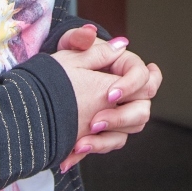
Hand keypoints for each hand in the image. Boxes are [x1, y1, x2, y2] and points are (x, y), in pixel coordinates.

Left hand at [51, 26, 161, 171]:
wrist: (48, 85)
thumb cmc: (64, 58)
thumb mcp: (69, 47)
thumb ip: (81, 39)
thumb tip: (99, 36)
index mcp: (124, 67)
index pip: (143, 76)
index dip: (130, 86)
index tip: (109, 95)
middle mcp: (127, 92)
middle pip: (142, 108)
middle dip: (120, 118)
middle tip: (94, 122)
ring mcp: (118, 112)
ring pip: (128, 131)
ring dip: (106, 139)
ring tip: (81, 142)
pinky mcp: (106, 130)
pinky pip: (107, 144)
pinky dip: (90, 150)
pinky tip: (71, 154)